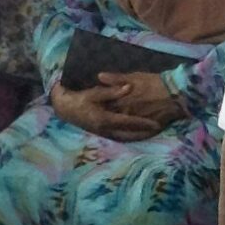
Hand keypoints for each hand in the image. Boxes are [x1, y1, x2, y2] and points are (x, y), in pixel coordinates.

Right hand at [48, 79, 164, 141]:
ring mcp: (103, 133)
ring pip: (125, 137)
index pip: (129, 122)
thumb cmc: (79, 99)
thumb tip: (129, 87)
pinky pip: (119, 137)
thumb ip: (112, 91)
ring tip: (152, 133)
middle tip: (159, 129)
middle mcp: (106, 129)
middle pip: (130, 133)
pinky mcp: (102, 133)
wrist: (65, 109)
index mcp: (105, 119)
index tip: (156, 124)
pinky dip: (130, 136)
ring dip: (138, 136)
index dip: (143, 123)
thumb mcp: (94, 93)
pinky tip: (137, 134)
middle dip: (144, 132)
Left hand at [97, 72, 178, 130]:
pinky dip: (129, 135)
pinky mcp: (146, 131)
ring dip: (116, 129)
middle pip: (112, 120)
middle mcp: (126, 115)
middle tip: (101, 119)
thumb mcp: (134, 77)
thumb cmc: (154, 83)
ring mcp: (135, 124)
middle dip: (107, 119)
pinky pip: (134, 136)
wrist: (174, 94)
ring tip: (112, 128)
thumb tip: (99, 76)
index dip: (100, 107)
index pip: (106, 107)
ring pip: (122, 129)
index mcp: (121, 101)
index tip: (96, 107)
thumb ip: (116, 79)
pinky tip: (126, 135)